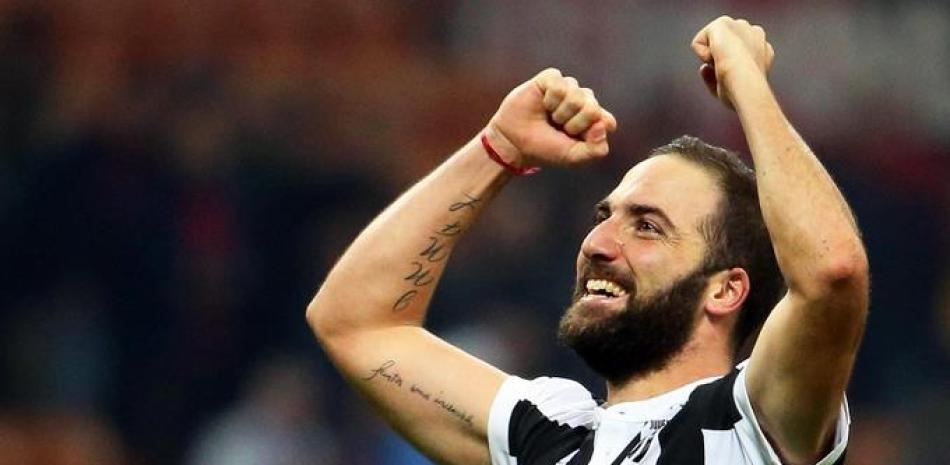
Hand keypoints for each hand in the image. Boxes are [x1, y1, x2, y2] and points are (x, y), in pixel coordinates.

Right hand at [486, 68, 617, 167]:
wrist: (514, 142)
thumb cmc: (545, 149)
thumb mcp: (573, 157)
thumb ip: (596, 150)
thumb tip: (603, 125)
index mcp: (594, 120)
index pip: (607, 122)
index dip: (590, 133)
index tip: (574, 140)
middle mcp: (584, 101)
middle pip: (593, 109)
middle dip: (574, 124)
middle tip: (559, 128)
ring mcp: (569, 88)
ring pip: (576, 95)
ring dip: (559, 113)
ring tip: (550, 117)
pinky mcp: (552, 78)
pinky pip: (559, 84)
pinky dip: (550, 99)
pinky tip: (543, 104)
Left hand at [691, 16, 774, 108]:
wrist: (746, 81)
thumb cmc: (741, 93)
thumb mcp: (732, 89)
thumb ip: (717, 78)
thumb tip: (703, 67)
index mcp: (762, 48)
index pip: (740, 52)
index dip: (731, 66)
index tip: (734, 78)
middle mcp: (753, 33)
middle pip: (725, 46)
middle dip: (721, 58)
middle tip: (728, 72)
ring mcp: (739, 26)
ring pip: (711, 44)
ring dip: (712, 57)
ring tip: (724, 65)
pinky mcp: (722, 23)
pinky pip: (699, 42)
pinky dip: (701, 54)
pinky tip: (715, 59)